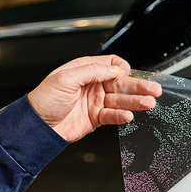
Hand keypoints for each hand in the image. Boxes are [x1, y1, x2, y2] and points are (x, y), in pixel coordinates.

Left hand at [27, 55, 161, 141]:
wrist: (37, 126)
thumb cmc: (44, 100)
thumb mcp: (65, 78)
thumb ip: (91, 71)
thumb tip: (114, 69)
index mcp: (85, 70)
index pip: (111, 64)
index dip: (122, 68)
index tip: (128, 73)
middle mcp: (93, 84)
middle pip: (121, 83)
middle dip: (138, 86)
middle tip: (153, 89)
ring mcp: (96, 101)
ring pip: (121, 100)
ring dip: (136, 102)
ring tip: (148, 103)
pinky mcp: (96, 117)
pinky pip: (114, 115)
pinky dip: (122, 116)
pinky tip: (129, 115)